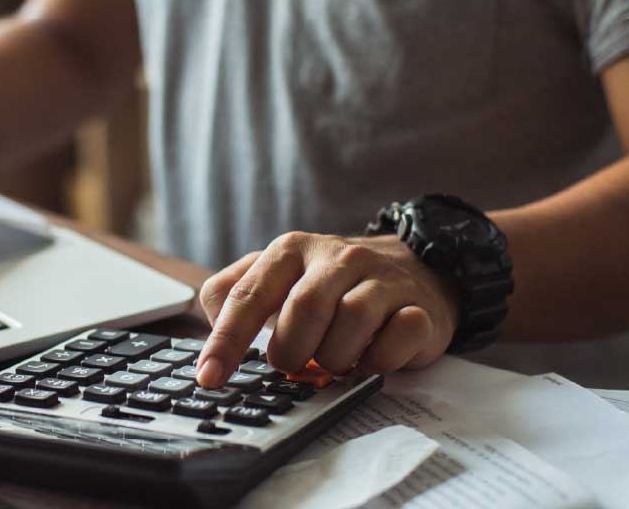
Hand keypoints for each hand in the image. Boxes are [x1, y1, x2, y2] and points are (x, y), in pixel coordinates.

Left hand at [194, 233, 460, 388]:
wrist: (414, 270)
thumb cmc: (331, 286)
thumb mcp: (278, 279)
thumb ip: (234, 296)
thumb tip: (210, 329)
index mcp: (291, 250)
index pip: (248, 295)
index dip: (226, 340)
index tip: (210, 377)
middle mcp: (336, 257)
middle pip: (303, 310)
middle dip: (292, 351)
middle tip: (294, 364)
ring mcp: (381, 279)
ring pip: (352, 322)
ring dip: (335, 358)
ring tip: (333, 361)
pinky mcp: (418, 308)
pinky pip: (397, 337)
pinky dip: (379, 361)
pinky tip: (370, 361)